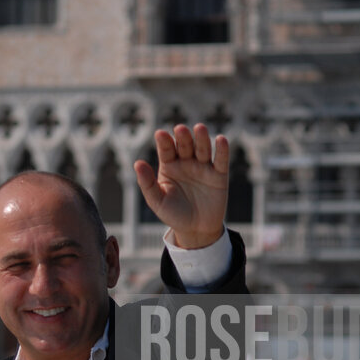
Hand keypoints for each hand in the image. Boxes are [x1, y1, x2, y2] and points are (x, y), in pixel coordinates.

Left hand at [135, 123, 228, 248]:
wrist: (196, 230)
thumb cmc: (173, 214)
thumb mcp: (157, 201)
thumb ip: (147, 183)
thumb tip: (137, 163)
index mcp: (169, 166)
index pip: (166, 150)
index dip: (164, 142)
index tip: (160, 134)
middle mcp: (186, 163)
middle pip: (185, 146)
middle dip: (183, 137)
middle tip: (180, 129)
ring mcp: (203, 167)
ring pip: (203, 149)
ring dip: (202, 139)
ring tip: (199, 128)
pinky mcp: (219, 175)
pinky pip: (221, 161)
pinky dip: (222, 151)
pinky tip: (221, 140)